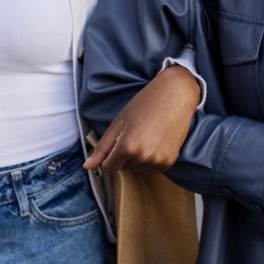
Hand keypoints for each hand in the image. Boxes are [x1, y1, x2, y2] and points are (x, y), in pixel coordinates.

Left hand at [84, 65, 201, 173]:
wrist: (176, 94)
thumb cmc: (146, 103)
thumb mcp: (119, 122)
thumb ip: (102, 147)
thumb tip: (88, 166)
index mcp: (127, 147)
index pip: (108, 167)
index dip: (109, 156)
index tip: (115, 144)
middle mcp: (143, 157)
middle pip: (125, 167)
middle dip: (125, 155)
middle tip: (135, 132)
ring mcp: (158, 160)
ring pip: (139, 168)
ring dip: (138, 158)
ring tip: (146, 135)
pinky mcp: (169, 161)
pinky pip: (152, 168)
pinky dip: (151, 158)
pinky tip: (155, 140)